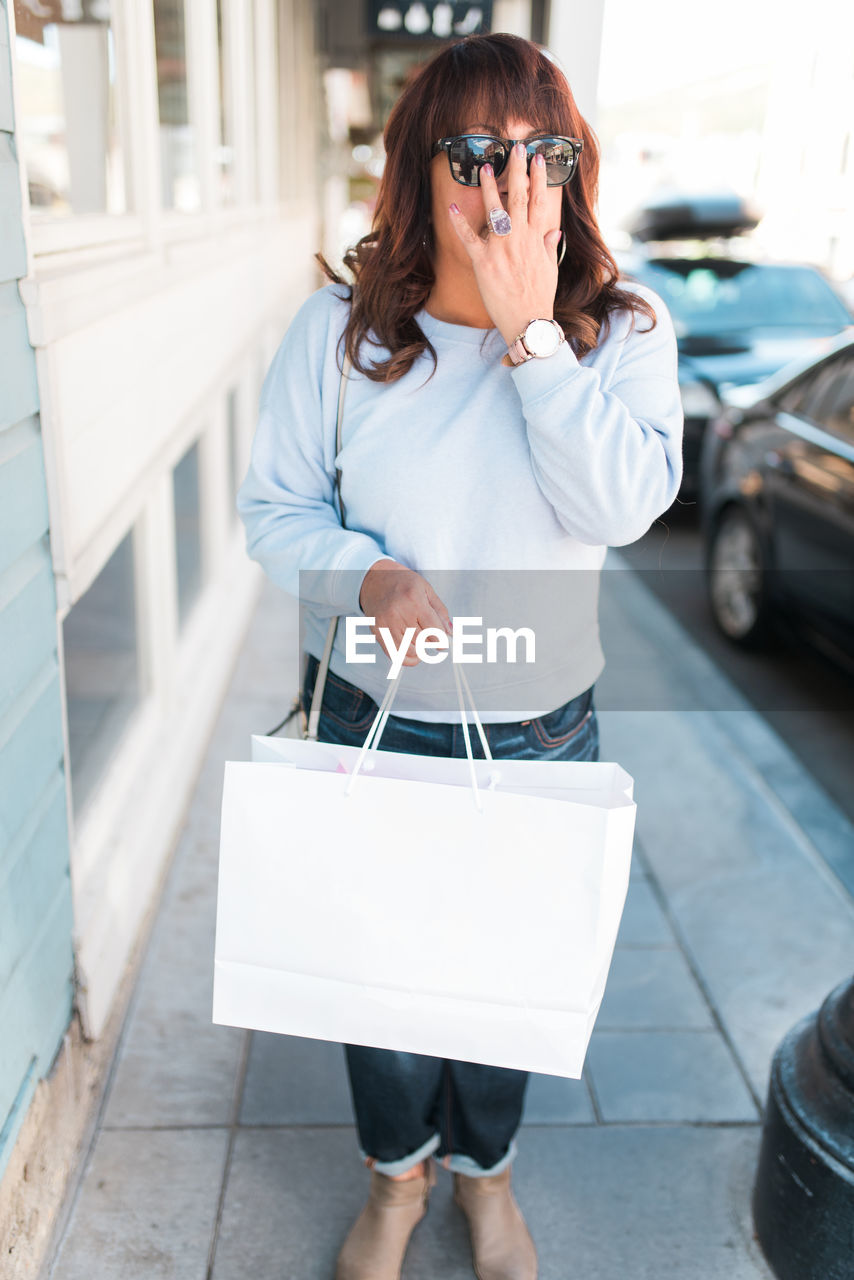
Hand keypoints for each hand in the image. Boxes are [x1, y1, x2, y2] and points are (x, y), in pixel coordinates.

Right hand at [359, 560, 451, 667]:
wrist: (373, 578)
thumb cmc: (403, 583)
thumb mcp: (426, 590)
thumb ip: (440, 612)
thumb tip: (451, 633)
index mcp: (414, 600)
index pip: (434, 630)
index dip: (442, 641)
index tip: (444, 643)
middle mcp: (399, 613)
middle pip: (423, 641)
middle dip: (431, 643)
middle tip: (432, 638)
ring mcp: (386, 625)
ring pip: (410, 651)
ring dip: (420, 652)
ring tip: (422, 644)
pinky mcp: (378, 633)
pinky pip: (395, 656)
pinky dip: (407, 660)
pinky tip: (414, 655)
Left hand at [448, 145, 562, 346]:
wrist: (529, 321)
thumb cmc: (539, 297)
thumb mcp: (549, 268)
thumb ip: (548, 246)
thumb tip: (553, 230)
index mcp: (536, 238)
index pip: (539, 200)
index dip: (538, 177)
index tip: (537, 158)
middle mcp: (520, 238)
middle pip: (519, 197)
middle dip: (517, 170)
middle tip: (516, 148)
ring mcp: (501, 248)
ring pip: (495, 210)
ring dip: (489, 187)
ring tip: (484, 167)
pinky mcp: (484, 262)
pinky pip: (469, 239)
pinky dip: (459, 223)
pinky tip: (452, 208)